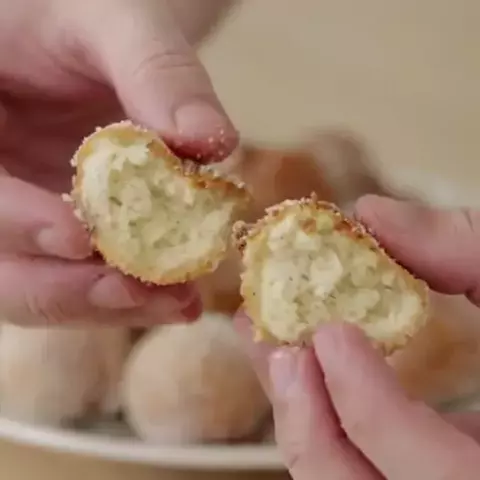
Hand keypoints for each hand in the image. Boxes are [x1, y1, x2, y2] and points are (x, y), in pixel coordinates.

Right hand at [0, 0, 234, 325]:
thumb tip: (212, 141)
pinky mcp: (56, 235)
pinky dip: (124, 294)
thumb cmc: (85, 16)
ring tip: (175, 303)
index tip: (81, 239)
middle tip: (136, 294)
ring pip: (38, 286)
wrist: (92, 43)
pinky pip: (79, 279)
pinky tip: (177, 295)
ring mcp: (17, 216)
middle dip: (64, 288)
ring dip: (104, 305)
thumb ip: (156, 70)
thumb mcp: (114, 21)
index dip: (13, 222)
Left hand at [237, 195, 479, 478]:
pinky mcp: (425, 472)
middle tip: (280, 351)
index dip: (372, 410)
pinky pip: (358, 465)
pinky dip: (324, 421)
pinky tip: (308, 369)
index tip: (331, 333)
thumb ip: (469, 249)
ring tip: (278, 353)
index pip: (442, 478)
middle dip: (310, 427)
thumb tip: (372, 215)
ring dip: (303, 424)